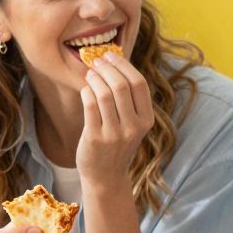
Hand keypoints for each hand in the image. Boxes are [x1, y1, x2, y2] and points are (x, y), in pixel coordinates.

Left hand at [76, 51, 152, 186]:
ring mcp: (115, 134)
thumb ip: (128, 98)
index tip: (111, 55)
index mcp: (146, 120)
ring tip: (90, 74)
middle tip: (97, 61)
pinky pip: (90, 105)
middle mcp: (133, 127)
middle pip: (121, 86)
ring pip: (104, 94)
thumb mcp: (132, 124)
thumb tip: (113, 62)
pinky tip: (86, 89)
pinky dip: (86, 92)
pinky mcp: (96, 138)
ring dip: (95, 78)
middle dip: (107, 68)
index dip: (123, 65)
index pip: (139, 84)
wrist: (106, 176)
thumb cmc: (117, 144)